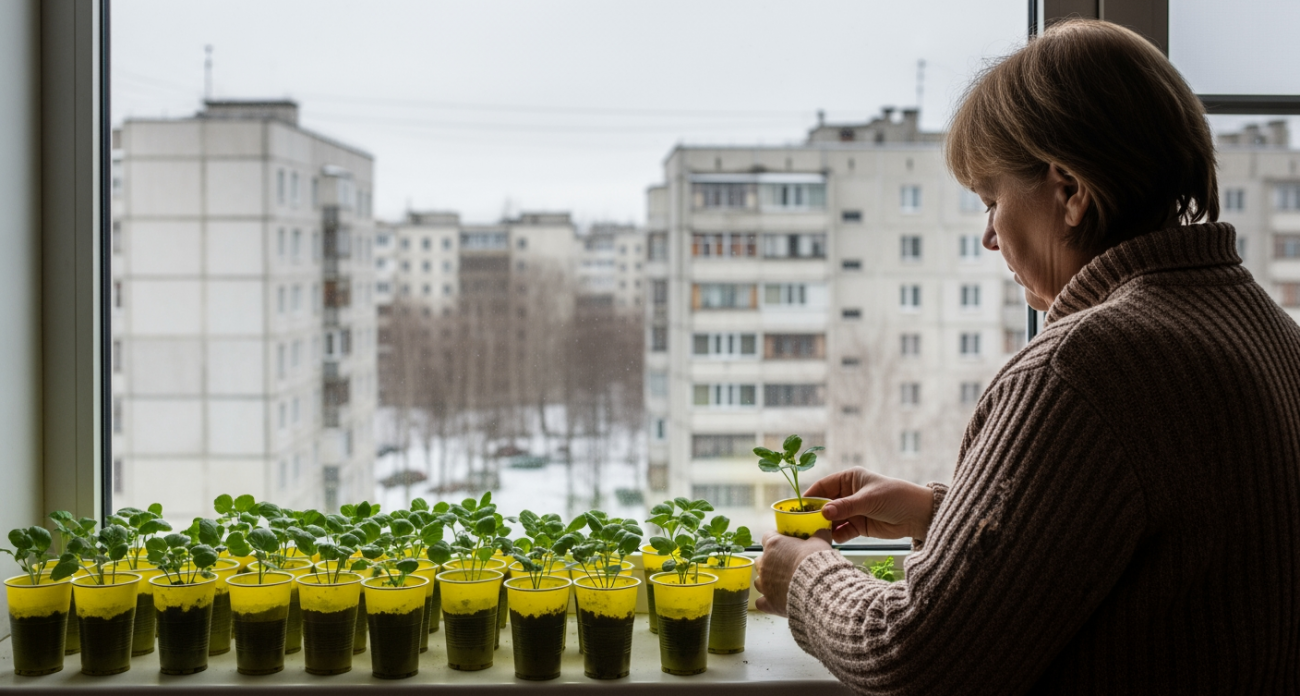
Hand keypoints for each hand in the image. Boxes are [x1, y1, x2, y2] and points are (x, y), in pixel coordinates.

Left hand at [754, 529, 831, 616]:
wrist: (819, 590)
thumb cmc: (817, 563)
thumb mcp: (821, 543)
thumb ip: (819, 534)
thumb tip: (823, 530)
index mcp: (774, 545)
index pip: (768, 536)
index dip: (777, 538)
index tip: (786, 542)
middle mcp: (765, 563)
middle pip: (762, 558)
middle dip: (771, 561)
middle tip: (787, 564)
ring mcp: (764, 584)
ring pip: (759, 580)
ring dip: (768, 580)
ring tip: (782, 582)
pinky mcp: (768, 602)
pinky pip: (761, 602)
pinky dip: (766, 600)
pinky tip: (775, 600)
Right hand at [804, 467, 935, 542]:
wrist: (918, 515)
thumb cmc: (895, 497)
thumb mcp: (868, 500)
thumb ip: (845, 507)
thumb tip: (823, 513)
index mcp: (849, 479)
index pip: (823, 486)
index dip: (810, 497)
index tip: (797, 508)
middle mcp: (848, 493)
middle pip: (825, 504)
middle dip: (815, 515)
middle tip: (802, 526)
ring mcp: (853, 510)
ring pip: (832, 519)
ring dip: (825, 527)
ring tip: (815, 536)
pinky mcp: (859, 526)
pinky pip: (842, 531)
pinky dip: (837, 536)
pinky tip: (832, 540)